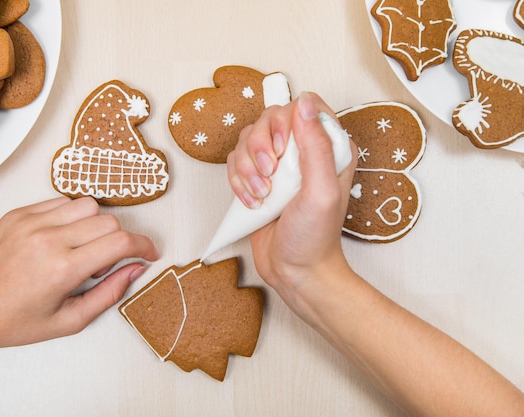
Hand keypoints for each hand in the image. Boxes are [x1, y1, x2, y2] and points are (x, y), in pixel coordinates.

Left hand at [0, 197, 158, 375]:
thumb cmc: (14, 321)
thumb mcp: (69, 321)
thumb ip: (109, 293)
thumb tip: (136, 270)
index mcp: (62, 268)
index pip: (120, 242)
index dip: (143, 245)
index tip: (148, 253)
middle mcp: (48, 238)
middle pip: (109, 220)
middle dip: (118, 241)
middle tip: (101, 265)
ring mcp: (31, 222)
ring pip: (88, 205)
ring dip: (95, 226)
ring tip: (80, 250)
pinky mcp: (19, 213)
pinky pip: (61, 202)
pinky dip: (72, 218)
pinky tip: (61, 239)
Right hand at [227, 92, 356, 309]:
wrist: (294, 269)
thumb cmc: (315, 237)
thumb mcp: (322, 192)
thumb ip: (317, 146)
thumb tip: (304, 104)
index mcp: (331, 147)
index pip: (305, 106)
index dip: (286, 121)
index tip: (282, 150)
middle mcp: (305, 150)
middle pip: (270, 118)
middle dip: (260, 147)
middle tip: (269, 176)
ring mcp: (280, 164)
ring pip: (249, 139)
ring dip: (247, 167)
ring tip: (261, 194)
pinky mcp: (258, 178)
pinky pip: (236, 161)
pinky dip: (238, 181)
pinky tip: (252, 201)